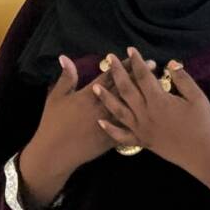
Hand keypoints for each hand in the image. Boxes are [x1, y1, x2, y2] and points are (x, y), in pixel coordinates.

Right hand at [27, 54, 145, 175]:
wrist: (55, 153)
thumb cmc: (53, 124)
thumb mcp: (56, 98)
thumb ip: (65, 78)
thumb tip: (65, 57)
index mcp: (88, 95)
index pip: (109, 76)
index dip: (122, 65)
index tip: (134, 56)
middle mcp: (102, 107)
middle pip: (124, 88)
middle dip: (138, 75)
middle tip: (151, 64)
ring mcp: (109, 123)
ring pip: (130, 105)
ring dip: (143, 94)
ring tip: (156, 84)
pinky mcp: (112, 138)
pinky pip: (129, 128)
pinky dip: (140, 120)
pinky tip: (152, 114)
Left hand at [92, 47, 209, 169]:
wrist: (202, 154)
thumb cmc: (203, 123)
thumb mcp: (197, 98)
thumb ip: (183, 79)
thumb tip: (171, 63)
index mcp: (159, 100)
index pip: (143, 76)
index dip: (136, 62)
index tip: (130, 50)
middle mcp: (145, 113)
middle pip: (126, 89)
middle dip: (116, 72)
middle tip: (108, 58)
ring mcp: (141, 128)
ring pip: (118, 110)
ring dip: (106, 98)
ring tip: (95, 87)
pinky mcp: (142, 141)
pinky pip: (122, 136)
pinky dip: (110, 129)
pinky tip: (101, 122)